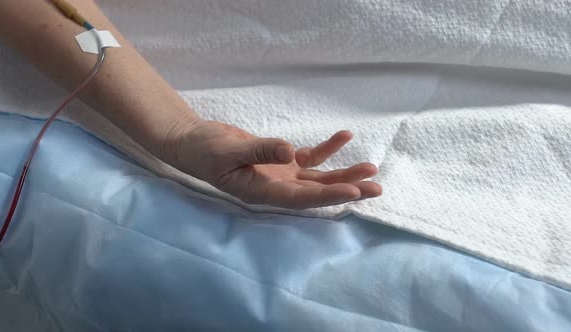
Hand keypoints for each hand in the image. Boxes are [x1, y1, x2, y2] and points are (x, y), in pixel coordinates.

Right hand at [161, 120, 381, 208]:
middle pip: (317, 193)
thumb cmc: (205, 151)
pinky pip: (310, 157)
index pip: (301, 198)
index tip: (353, 191)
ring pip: (318, 178)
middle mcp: (277, 188)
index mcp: (263, 193)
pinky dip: (327, 149)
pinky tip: (344, 136)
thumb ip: (259, 150)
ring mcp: (281, 175)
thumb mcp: (227, 150)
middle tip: (375, 188)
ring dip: (344, 174)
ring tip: (370, 168)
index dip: (328, 196)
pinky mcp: (282, 161)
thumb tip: (290, 152)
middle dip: (347, 191)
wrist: (195, 143)